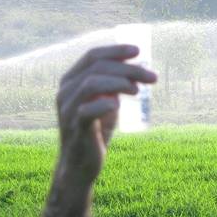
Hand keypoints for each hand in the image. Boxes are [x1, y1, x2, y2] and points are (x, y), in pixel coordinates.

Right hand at [56, 44, 156, 185]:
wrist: (81, 165)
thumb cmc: (94, 131)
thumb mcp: (105, 103)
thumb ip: (114, 86)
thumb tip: (137, 70)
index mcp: (71, 81)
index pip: (93, 56)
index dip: (116, 51)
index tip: (139, 51)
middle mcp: (65, 91)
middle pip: (97, 67)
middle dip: (127, 69)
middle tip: (151, 77)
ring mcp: (68, 109)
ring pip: (91, 84)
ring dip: (119, 83)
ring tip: (138, 91)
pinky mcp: (74, 128)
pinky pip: (87, 111)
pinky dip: (104, 105)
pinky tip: (118, 105)